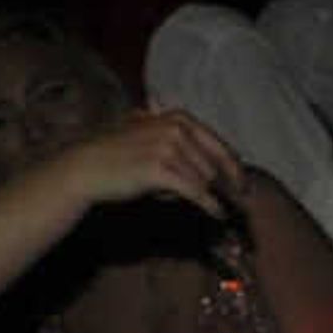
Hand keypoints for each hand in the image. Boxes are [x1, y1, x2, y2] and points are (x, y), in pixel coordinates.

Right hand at [51, 108, 246, 225]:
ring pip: (205, 179)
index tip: (245, 184)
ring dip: (204, 195)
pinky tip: (217, 214)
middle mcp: (175, 128)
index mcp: (177, 119)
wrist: (88, 168)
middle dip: (223, 185)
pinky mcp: (160, 169)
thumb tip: (217, 171)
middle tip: (233, 201)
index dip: (234, 166)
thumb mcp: (154, 141)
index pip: (218, 144)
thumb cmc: (122, 158)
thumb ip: (183, 148)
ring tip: (187, 200)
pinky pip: (196, 191)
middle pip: (215, 165)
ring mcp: (168, 147)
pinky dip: (209, 205)